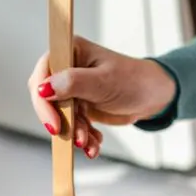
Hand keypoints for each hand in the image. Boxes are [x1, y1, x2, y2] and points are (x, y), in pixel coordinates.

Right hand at [27, 37, 175, 157]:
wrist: (153, 97)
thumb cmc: (133, 80)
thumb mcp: (103, 81)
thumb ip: (73, 83)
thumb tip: (43, 88)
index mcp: (70, 51)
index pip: (43, 75)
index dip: (43, 101)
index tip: (54, 123)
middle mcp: (67, 69)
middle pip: (46, 99)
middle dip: (61, 122)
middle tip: (75, 138)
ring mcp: (72, 89)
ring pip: (60, 116)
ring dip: (74, 133)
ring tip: (89, 143)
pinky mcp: (79, 107)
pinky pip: (73, 125)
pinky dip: (83, 137)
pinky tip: (94, 144)